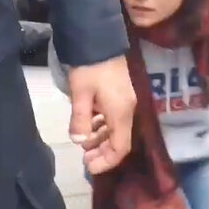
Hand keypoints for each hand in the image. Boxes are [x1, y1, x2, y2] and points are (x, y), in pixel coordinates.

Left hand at [67, 56, 135, 173]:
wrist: (101, 42)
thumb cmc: (91, 68)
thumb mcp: (80, 94)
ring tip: (84, 144)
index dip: (107, 161)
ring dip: (102, 140)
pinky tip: (90, 126)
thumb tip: (80, 141)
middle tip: (84, 159)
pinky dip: (104, 127)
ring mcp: (127, 103)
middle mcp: (128, 110)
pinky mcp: (123, 96)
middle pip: (121, 141)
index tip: (89, 167)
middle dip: (104, 153)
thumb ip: (81, 120)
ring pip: (118, 130)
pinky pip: (116, 119)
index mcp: (121, 113)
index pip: (121, 147)